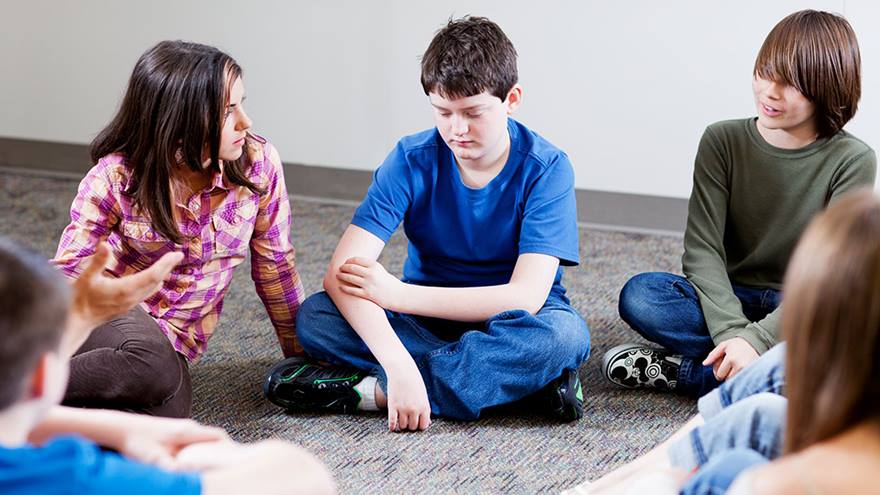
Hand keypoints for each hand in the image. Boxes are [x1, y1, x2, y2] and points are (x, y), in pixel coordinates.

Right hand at [65, 242, 182, 352]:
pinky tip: (154, 279)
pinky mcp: (127, 307)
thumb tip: (105, 244)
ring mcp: (130, 304)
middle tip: (178, 255)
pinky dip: (153, 283)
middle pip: (157, 281)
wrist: (76, 322)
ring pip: (152, 288)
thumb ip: (98, 261)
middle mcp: (132, 298)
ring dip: (162, 275)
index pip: (153, 275)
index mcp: (125, 289)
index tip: (177, 254)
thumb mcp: (86, 277)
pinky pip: (146, 293)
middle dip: (168, 267)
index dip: (166, 264)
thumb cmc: (79, 299)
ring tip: (168, 264)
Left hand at [115, 415, 228, 469]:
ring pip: (201, 439)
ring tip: (209, 465)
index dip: (229, 448)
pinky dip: (196, 450)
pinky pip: (191, 441)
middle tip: (224, 464)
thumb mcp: (155, 459)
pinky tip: (190, 461)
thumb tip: (187, 479)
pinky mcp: (170, 432)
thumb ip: (172, 468)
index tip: (234, 459)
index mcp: (188, 431)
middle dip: (219, 451)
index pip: (218, 436)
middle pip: (212, 438)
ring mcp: (178, 428)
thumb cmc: (136, 442)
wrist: (118, 429)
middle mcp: (186, 427)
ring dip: (206, 451)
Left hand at [336, 257, 405, 310]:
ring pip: (350, 278)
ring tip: (338, 275)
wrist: (398, 295)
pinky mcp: (367, 294)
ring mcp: (368, 284)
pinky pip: (352, 290)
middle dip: (343, 267)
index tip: (345, 262)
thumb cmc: (388, 282)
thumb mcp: (380, 271)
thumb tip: (355, 265)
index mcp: (375, 265)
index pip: (357, 260)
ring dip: (342, 276)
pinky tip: (341, 287)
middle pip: (352, 268)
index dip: (349, 260)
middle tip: (339, 268)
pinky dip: (345, 288)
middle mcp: (371, 273)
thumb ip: (369, 267)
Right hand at [385, 358, 430, 431]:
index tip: (417, 423)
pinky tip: (392, 427)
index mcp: (424, 407)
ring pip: (403, 426)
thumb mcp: (423, 395)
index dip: (420, 426)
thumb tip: (427, 423)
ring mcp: (403, 409)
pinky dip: (392, 427)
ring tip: (401, 420)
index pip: (423, 425)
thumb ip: (425, 409)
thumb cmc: (414, 381)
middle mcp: (414, 410)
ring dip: (402, 425)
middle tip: (408, 421)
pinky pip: (392, 422)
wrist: (402, 370)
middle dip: (410, 425)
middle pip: (412, 427)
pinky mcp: (392, 406)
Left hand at [702, 337, 758, 380]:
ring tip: (736, 366)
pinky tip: (742, 370)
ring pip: (735, 381)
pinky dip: (741, 378)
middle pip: (727, 380)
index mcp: (731, 359)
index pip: (719, 375)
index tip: (723, 363)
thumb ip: (713, 355)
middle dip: (726, 374)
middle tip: (730, 364)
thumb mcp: (723, 346)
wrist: (755, 343)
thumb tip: (704, 364)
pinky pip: (743, 381)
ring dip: (733, 376)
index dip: (718, 371)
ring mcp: (749, 371)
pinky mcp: (755, 374)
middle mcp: (740, 366)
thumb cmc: (737, 344)